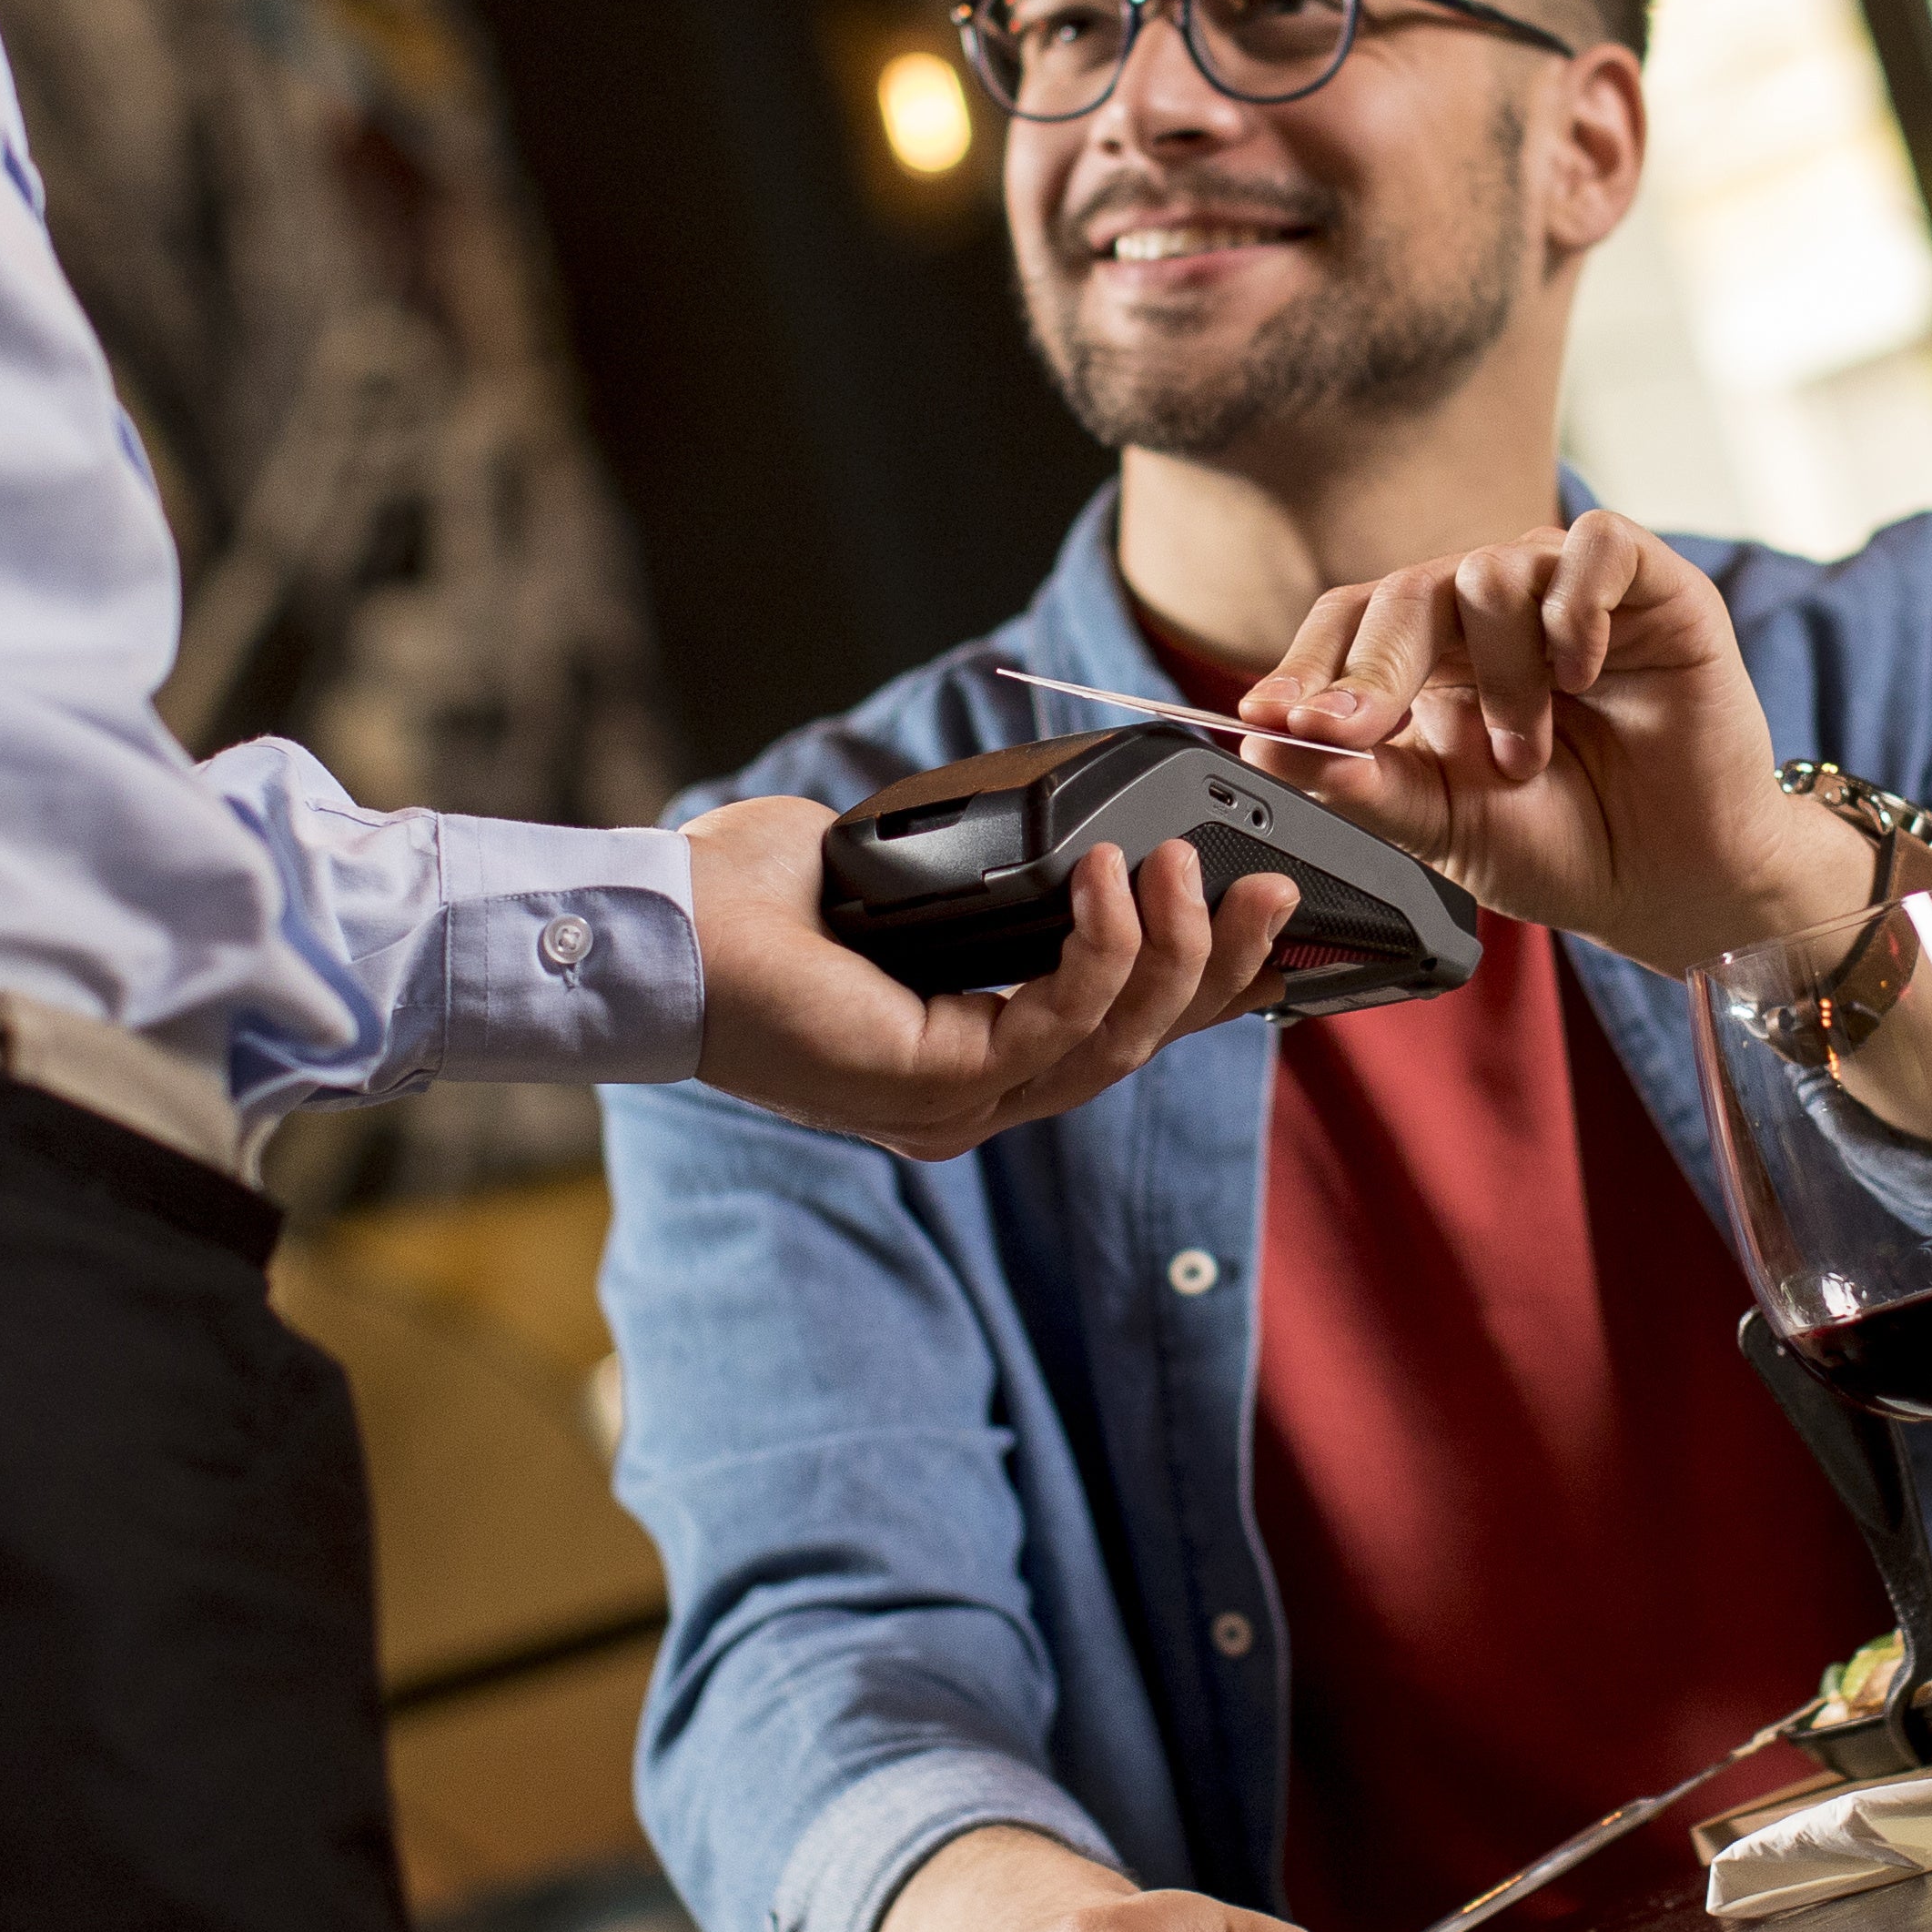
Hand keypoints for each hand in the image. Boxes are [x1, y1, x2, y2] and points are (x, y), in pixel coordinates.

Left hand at [691, 807, 1298, 1158]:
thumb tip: (1060, 827)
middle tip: (1272, 888)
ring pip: (1120, 1042)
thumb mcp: (899, 875)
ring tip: (1192, 865)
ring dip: (1178, 950)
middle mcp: (970, 1100)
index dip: (1205, 985)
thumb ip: (984, 870)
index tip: (1266, 918)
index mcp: (965, 1058)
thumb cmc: (747, 896)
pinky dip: (1108, 947)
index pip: (1116, 1032)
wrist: (659, 927)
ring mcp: (958, 1104)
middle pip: (1142, 1045)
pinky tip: (1116, 880)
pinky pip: (1063, 1022)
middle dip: (1222, 967)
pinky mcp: (939, 1084)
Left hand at [1243, 509, 1866, 977]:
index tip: (1268, 718)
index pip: (1349, 623)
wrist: (1676, 885)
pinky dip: (1576, 607)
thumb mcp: (1441, 826)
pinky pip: (1597, 545)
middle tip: (1357, 735)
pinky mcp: (1653, 586)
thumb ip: (1359, 783)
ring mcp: (1570, 595)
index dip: (1306, 664)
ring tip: (1528, 756)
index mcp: (1432, 663)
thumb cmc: (1565, 847)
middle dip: (1372, 669)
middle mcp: (1494, 615)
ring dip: (1499, 676)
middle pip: (1407, 589)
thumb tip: (1264, 744)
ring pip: (1493, 571)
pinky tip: (1582, 675)